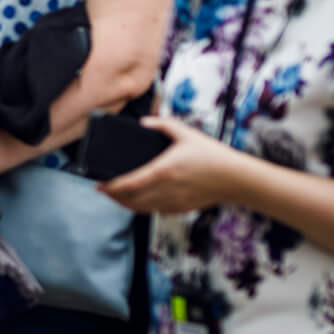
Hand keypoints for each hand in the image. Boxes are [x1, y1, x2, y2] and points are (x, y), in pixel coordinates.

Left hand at [98, 116, 234, 214]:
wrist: (234, 178)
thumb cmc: (210, 154)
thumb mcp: (186, 132)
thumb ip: (162, 124)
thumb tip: (143, 123)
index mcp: (164, 170)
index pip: (130, 184)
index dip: (111, 187)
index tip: (99, 185)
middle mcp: (166, 189)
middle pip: (131, 200)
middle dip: (114, 196)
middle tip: (103, 189)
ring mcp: (173, 202)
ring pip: (141, 208)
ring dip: (125, 204)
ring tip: (115, 195)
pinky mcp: (180, 208)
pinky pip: (154, 211)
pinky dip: (141, 207)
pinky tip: (137, 200)